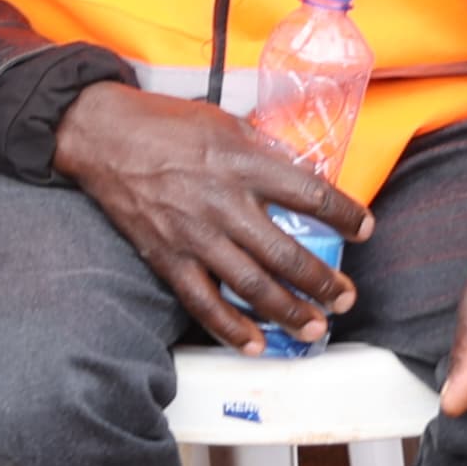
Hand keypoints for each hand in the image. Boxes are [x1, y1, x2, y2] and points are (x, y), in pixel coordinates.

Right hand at [51, 83, 368, 350]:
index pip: (310, 193)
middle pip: (286, 252)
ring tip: (314, 327)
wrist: (102, 135)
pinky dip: (230, 328)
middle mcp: (224, 202)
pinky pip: (204, 302)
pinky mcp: (168, 256)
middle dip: (322, 281)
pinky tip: (254, 344)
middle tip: (345, 298)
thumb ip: (261, 150)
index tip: (364, 229)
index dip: (344, 215)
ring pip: (252, 284)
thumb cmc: (164, 123)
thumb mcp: (222, 121)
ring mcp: (195, 234)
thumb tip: (298, 173)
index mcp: (243, 162)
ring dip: (289, 312)